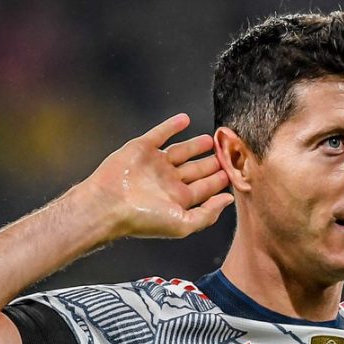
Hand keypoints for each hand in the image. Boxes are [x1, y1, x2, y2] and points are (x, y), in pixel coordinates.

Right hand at [82, 113, 233, 239]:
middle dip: (211, 163)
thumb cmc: (144, 218)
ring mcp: (155, 164)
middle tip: (227, 153)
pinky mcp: (142, 148)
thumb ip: (208, 214)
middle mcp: (168, 181)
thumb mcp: (183, 224)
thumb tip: (228, 201)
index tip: (234, 171)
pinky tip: (184, 120)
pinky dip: (171, 126)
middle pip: (195, 169)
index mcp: (178, 199)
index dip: (219, 180)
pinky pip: (160, 134)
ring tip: (211, 139)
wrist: (110, 204)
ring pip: (180, 151)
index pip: (204, 188)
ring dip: (195, 145)